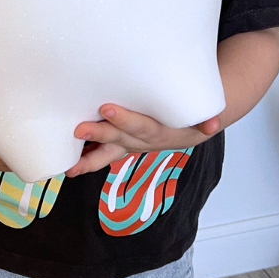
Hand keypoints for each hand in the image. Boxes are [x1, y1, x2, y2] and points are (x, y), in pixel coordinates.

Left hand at [65, 104, 221, 176]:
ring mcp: (127, 146)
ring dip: (88, 160)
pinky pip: (99, 154)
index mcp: (157, 132)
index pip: (140, 126)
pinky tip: (65, 161)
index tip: (107, 109)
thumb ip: (206, 117)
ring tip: (70, 168)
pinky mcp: (118, 146)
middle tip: (79, 128)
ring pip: (105, 154)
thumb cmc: (186, 111)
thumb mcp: (198, 112)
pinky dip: (83, 158)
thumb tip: (214, 125)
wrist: (187, 127)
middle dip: (98, 135)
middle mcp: (140, 142)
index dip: (124, 120)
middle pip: (117, 139)